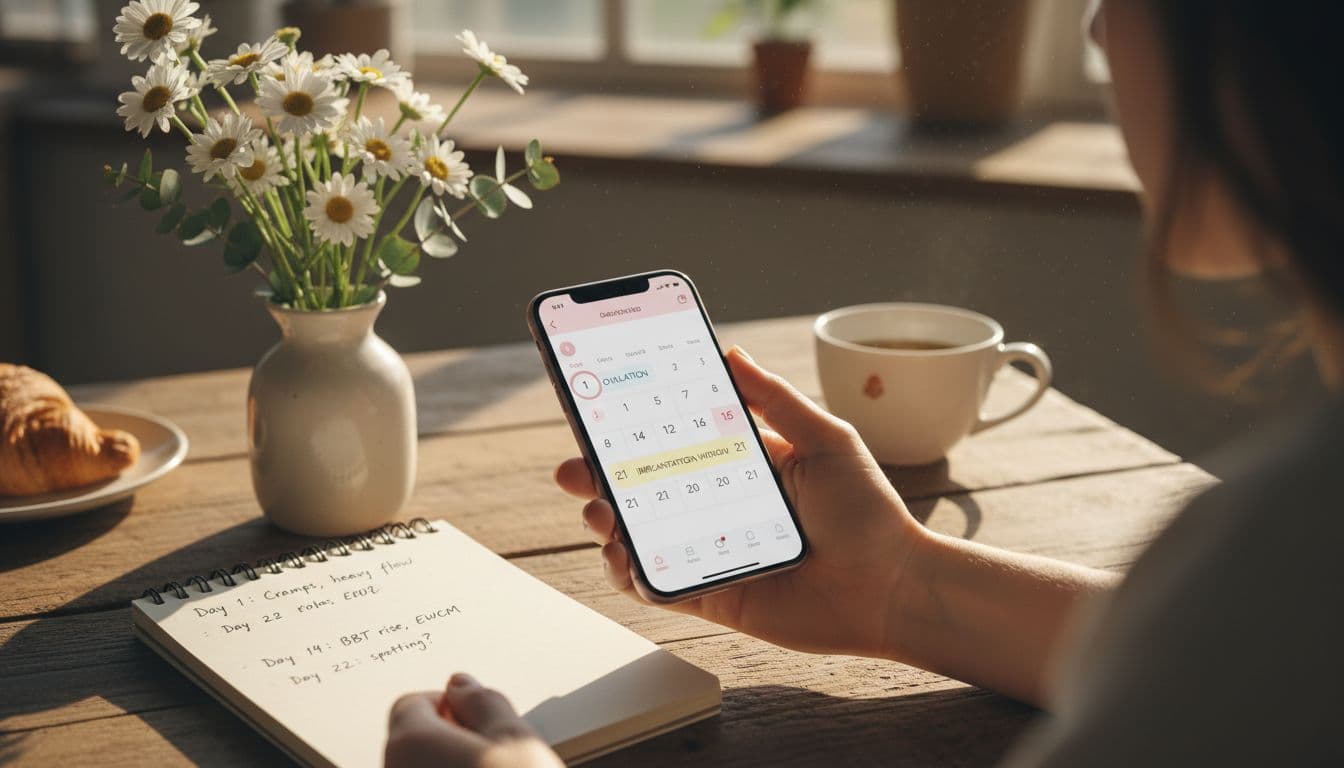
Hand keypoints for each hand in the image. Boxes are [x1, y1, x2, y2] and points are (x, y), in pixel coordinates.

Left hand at [386, 674, 562, 767]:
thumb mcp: (514, 739)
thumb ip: (484, 703)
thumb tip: (462, 684)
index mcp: (410, 743)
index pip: (412, 703)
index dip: (449, 704)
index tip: (481, 716)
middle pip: (413, 737)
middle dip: (450, 733)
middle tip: (494, 747)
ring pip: (422, 762)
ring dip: (450, 757)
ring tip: (497, 765)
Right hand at [554, 346, 928, 657]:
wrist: (891, 590)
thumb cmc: (869, 515)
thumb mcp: (826, 440)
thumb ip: (774, 400)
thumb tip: (730, 351)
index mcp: (743, 466)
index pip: (676, 441)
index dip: (634, 430)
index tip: (598, 411)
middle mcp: (720, 506)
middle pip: (644, 488)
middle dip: (600, 477)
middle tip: (575, 469)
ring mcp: (711, 552)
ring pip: (640, 536)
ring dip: (608, 523)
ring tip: (601, 512)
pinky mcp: (713, 596)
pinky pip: (658, 586)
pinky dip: (631, 573)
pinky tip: (623, 555)